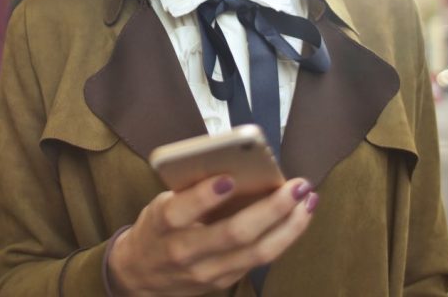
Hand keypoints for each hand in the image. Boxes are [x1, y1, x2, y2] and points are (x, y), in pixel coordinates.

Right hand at [107, 175, 317, 295]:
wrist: (139, 276)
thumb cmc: (156, 228)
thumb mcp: (160, 203)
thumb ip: (190, 190)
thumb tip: (235, 164)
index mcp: (162, 224)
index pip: (181, 212)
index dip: (205, 196)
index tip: (228, 177)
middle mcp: (184, 252)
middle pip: (233, 234)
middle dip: (271, 209)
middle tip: (297, 185)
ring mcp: (206, 272)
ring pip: (256, 253)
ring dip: (289, 226)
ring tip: (308, 200)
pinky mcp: (223, 282)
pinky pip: (260, 261)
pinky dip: (283, 237)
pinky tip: (298, 217)